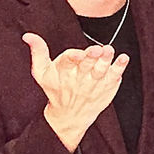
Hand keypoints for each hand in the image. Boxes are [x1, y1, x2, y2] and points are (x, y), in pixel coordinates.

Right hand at [22, 33, 128, 151]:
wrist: (70, 117)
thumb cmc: (56, 90)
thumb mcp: (42, 73)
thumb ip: (38, 52)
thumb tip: (28, 36)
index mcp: (63, 73)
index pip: (67, 63)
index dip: (72, 57)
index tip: (78, 54)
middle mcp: (80, 78)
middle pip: (86, 66)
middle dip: (91, 57)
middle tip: (97, 49)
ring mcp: (95, 83)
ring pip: (101, 70)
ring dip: (106, 60)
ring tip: (109, 50)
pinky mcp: (107, 86)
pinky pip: (115, 76)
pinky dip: (119, 67)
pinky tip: (124, 58)